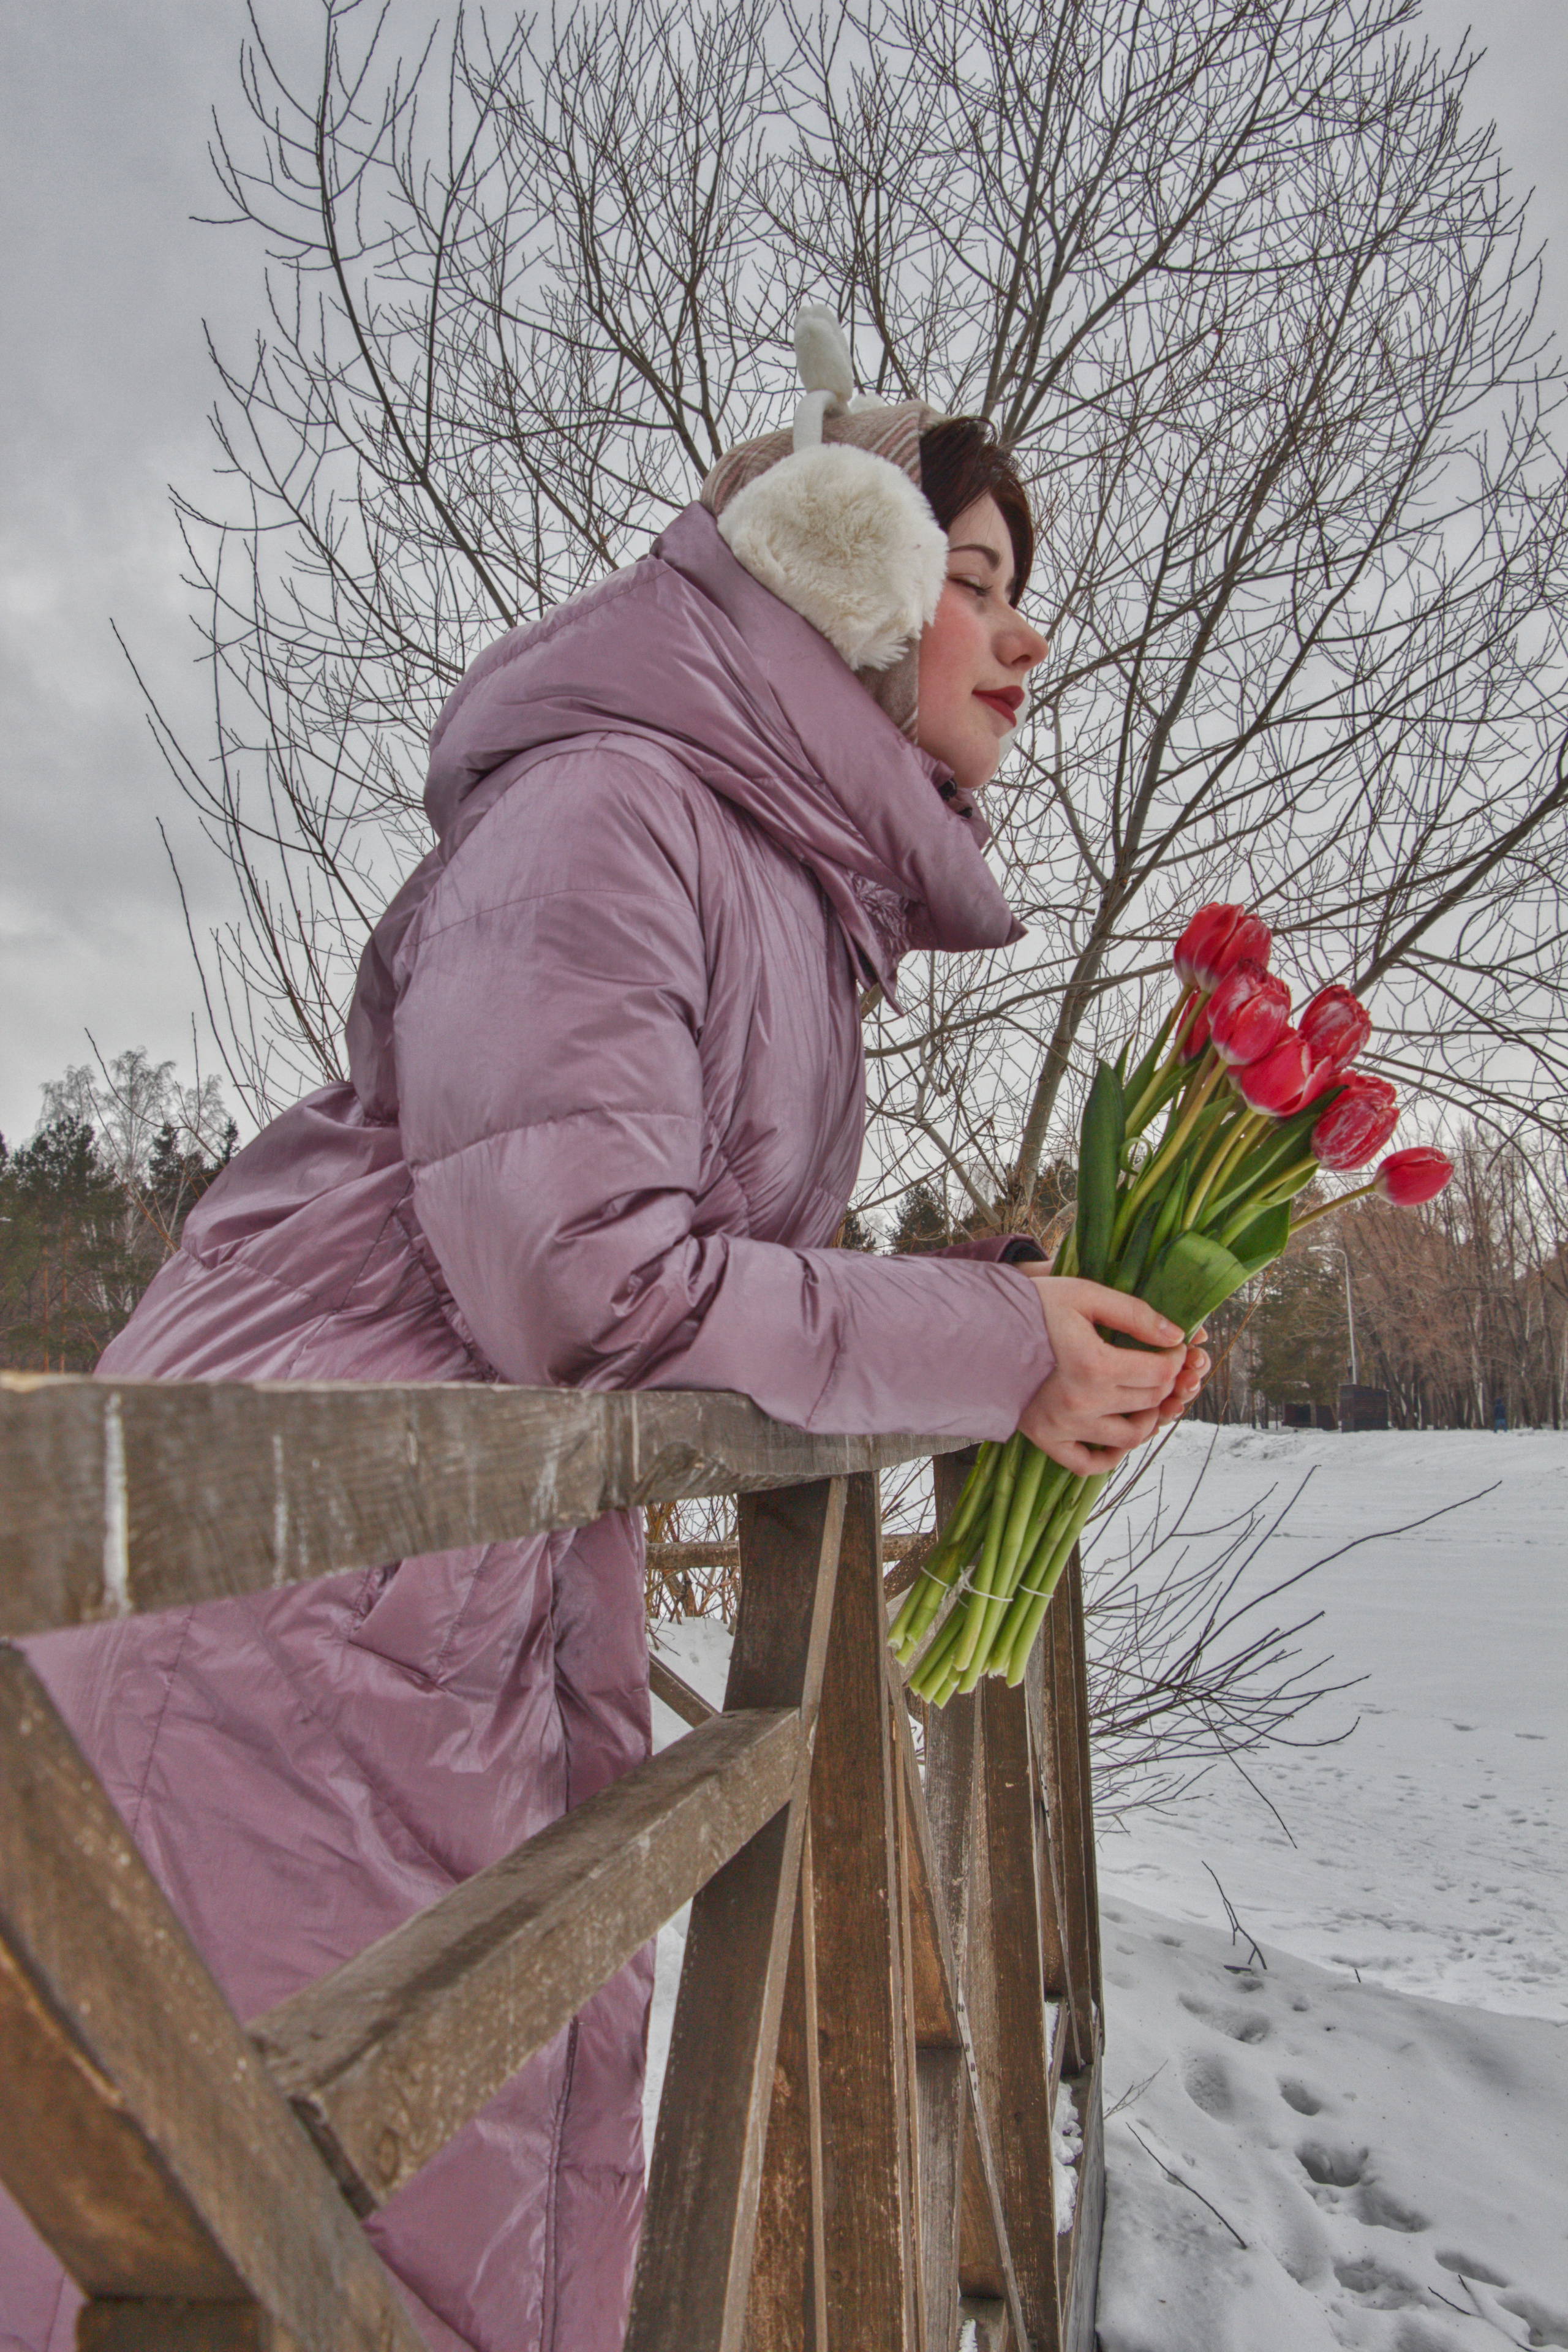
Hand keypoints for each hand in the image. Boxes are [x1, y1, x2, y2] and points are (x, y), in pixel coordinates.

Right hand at [1014, 1274, 1208, 1476]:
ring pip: (1129, 1437)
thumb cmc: (1032, 1308)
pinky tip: (1116, 1436)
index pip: (1160, 1373)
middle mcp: (1083, 1403)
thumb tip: (1176, 1335)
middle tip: (1160, 1367)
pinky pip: (1088, 1464)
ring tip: (1143, 1400)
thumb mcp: (1085, 1295)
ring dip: (1146, 1419)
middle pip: (1149, 1403)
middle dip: (1165, 1383)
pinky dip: (1110, 1457)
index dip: (1175, 1359)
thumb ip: (1134, 1314)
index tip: (1172, 1347)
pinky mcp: (1047, 1439)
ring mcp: (1065, 1427)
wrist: (979, 1331)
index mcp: (1096, 1365)